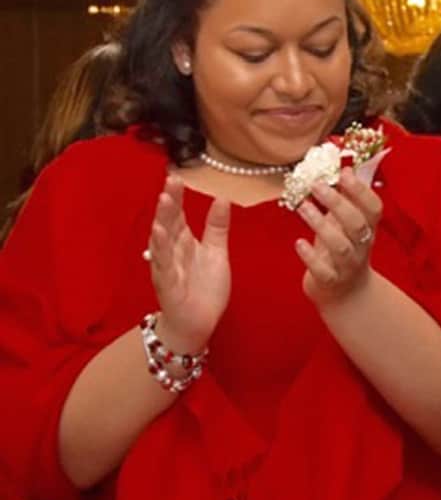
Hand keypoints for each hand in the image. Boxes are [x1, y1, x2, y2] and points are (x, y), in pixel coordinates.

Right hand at [147, 176, 230, 352]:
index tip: (176, 176)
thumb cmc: (204, 288)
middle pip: (168, 222)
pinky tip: (159, 233)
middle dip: (169, 203)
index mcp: (183, 242)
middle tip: (170, 182)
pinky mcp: (168, 284)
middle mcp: (172, 251)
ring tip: (164, 200)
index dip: (177, 197)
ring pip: (162, 240)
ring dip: (162, 220)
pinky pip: (164, 264)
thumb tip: (222, 198)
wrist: (198, 322)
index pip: (178, 215)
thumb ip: (217, 227)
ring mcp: (167, 267)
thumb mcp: (216, 252)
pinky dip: (161, 249)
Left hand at [295, 167, 384, 306]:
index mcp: (368, 229)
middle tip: (316, 184)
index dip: (361, 190)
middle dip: (338, 202)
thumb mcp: (347, 224)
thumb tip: (346, 166)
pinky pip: (323, 270)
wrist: (346, 293)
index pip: (374, 208)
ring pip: (340, 245)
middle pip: (356, 223)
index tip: (343, 172)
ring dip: (321, 224)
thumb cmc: (343, 250)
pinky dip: (311, 256)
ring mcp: (348, 265)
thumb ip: (347, 198)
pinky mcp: (331, 281)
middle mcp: (362, 246)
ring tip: (302, 207)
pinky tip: (299, 243)